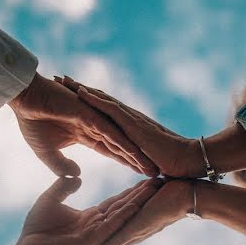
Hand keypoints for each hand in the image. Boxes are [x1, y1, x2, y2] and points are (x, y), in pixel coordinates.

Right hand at [9, 73, 157, 176]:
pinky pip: (109, 132)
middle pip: (122, 147)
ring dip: (136, 156)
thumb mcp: (46, 152)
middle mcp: (95, 125)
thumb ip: (61, 165)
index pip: (112, 151)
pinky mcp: (89, 115)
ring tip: (152, 170)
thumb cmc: (32, 120)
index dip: (126, 163)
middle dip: (138, 162)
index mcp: (86, 132)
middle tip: (156, 176)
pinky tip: (135, 156)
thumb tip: (76, 176)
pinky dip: (122, 144)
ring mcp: (94, 119)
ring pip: (120, 141)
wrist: (23, 98)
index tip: (140, 175)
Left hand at [10, 176, 161, 244]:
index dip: (129, 192)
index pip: (114, 203)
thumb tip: (77, 177)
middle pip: (123, 208)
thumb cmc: (36, 230)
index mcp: (90, 219)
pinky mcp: (91, 241)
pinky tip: (134, 204)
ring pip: (121, 215)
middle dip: (140, 195)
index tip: (145, 179)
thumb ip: (63, 187)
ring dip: (137, 202)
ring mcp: (96, 235)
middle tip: (159, 181)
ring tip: (153, 189)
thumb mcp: (50, 199)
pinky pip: (110, 226)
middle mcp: (97, 228)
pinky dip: (122, 215)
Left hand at [56, 76, 203, 177]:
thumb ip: (130, 158)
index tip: (64, 95)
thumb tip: (129, 166)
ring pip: (101, 100)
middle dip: (78, 90)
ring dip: (81, 89)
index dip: (83, 103)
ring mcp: (130, 119)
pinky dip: (95, 100)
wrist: (187, 160)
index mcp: (126, 128)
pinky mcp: (133, 124)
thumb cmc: (168, 165)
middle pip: (98, 101)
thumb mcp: (140, 161)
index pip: (100, 112)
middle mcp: (126, 119)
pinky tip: (80, 92)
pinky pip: (110, 109)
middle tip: (59, 79)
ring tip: (63, 79)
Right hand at [65, 178, 194, 244]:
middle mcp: (131, 232)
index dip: (92, 244)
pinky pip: (115, 243)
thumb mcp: (147, 192)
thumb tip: (136, 188)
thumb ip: (137, 193)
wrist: (191, 193)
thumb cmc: (173, 189)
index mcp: (132, 224)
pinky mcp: (136, 230)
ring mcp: (133, 233)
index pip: (107, 236)